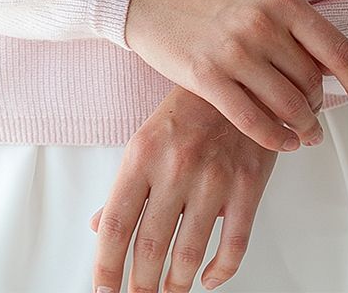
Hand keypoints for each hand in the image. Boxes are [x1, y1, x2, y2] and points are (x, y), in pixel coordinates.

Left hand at [88, 84, 301, 292]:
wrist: (242, 76)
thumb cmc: (191, 109)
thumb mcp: (148, 139)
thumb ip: (126, 186)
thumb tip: (99, 226)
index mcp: (143, 153)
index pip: (117, 223)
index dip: (107, 265)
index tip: (103, 290)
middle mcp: (176, 166)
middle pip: (150, 245)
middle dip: (141, 284)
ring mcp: (214, 177)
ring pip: (190, 252)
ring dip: (176, 283)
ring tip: (170, 292)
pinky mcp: (248, 184)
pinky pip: (234, 244)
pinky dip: (220, 271)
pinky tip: (209, 277)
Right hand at [124, 0, 347, 152]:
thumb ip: (288, 22)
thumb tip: (325, 64)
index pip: (337, 48)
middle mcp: (262, 22)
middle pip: (312, 82)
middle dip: (320, 106)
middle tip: (315, 116)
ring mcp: (234, 50)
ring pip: (288, 105)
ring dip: (303, 127)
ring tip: (304, 135)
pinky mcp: (205, 76)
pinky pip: (253, 120)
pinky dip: (275, 138)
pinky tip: (282, 142)